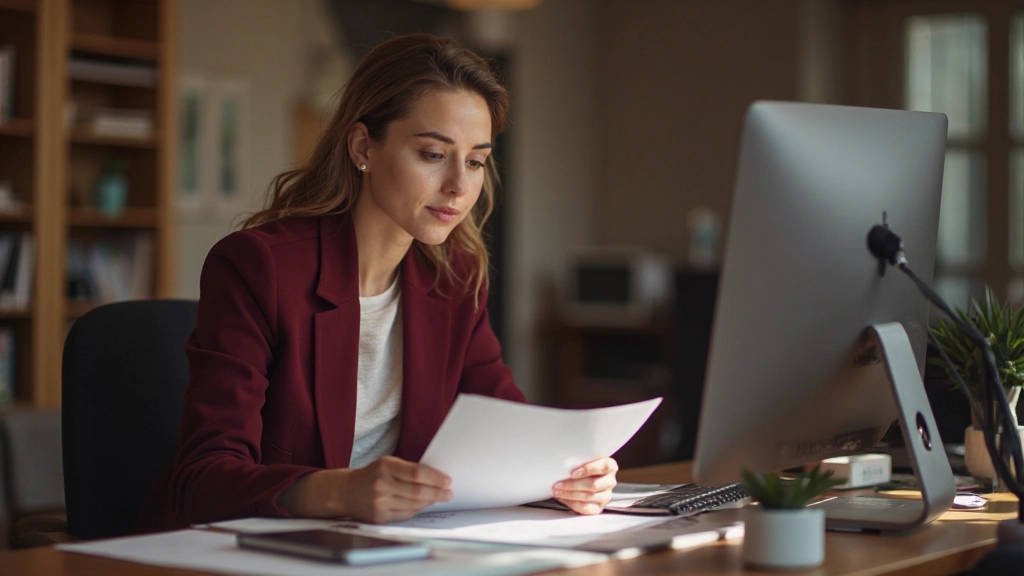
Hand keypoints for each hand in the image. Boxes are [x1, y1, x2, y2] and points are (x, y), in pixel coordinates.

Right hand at [278, 456, 451, 523]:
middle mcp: (381, 484)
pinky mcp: (379, 517)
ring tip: (439, 498)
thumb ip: (409, 469)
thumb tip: (437, 478)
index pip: (417, 473)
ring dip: (430, 502)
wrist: (345, 491)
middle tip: (449, 493)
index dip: (435, 478)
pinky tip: (424, 505)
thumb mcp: (387, 464)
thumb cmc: (373, 474)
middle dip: (437, 493)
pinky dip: (417, 510)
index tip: (447, 480)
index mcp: (385, 466)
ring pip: (413, 505)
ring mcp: (379, 502)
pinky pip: (405, 515)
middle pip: (417, 491)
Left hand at [552, 457, 617, 514]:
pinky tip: (563, 498)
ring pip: (588, 497)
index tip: (573, 473)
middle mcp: (610, 481)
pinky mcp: (599, 507)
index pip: (604, 467)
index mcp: (610, 466)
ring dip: (570, 495)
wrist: (588, 478)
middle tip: (558, 484)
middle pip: (594, 485)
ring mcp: (606, 495)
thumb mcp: (585, 459)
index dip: (588, 470)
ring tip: (557, 491)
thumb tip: (563, 461)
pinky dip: (572, 503)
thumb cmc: (584, 467)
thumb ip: (580, 460)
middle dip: (573, 485)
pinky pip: (586, 508)